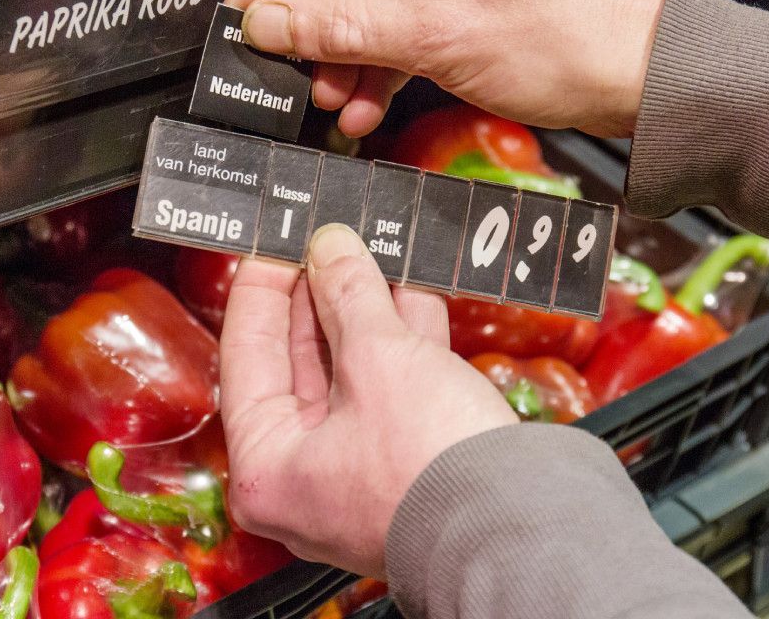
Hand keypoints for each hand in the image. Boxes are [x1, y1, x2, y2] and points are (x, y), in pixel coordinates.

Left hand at [219, 224, 517, 577]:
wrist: (522, 528)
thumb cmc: (432, 468)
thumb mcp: (379, 358)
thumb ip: (347, 293)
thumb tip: (329, 247)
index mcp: (267, 468)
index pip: (247, 355)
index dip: (262, 290)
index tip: (276, 243)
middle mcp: (305, 476)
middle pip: (300, 361)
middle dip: (321, 294)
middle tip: (326, 241)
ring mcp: (359, 470)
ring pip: (353, 370)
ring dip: (366, 308)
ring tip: (370, 250)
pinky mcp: (407, 461)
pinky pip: (393, 386)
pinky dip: (403, 338)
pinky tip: (412, 288)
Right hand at [226, 0, 666, 138]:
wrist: (649, 78)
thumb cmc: (578, 40)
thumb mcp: (440, 38)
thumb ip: (344, 27)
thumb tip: (272, 21)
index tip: (245, 16)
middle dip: (319, 28)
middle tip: (287, 69)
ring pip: (377, 0)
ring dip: (350, 54)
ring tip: (331, 97)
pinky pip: (409, 20)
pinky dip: (385, 60)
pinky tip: (364, 100)